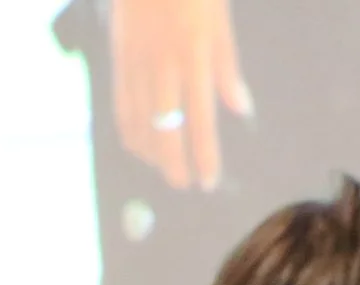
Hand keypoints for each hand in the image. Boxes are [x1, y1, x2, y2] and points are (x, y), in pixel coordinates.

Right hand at [109, 0, 253, 191]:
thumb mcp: (219, 24)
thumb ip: (227, 69)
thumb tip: (240, 109)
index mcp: (193, 56)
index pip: (199, 117)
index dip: (203, 153)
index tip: (207, 179)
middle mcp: (161, 61)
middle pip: (163, 125)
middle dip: (171, 160)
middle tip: (181, 185)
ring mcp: (135, 57)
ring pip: (137, 114)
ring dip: (148, 147)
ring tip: (159, 169)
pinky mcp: (118, 51)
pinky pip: (120, 96)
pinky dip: (127, 124)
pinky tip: (133, 142)